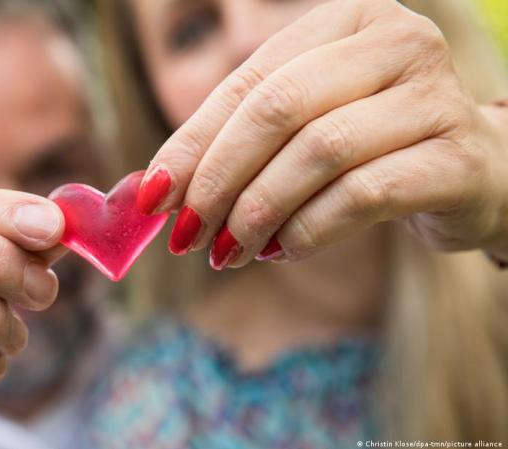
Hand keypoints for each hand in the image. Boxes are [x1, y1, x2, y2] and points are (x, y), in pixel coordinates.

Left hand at [136, 0, 507, 269]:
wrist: (473, 171)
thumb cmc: (370, 145)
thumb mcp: (300, 127)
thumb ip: (233, 142)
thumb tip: (150, 189)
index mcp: (347, 20)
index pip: (249, 80)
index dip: (192, 142)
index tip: (152, 198)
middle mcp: (397, 41)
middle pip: (280, 109)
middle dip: (220, 179)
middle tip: (188, 233)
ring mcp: (437, 96)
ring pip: (320, 151)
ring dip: (259, 212)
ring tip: (230, 250)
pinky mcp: (460, 158)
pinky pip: (363, 194)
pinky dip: (309, 230)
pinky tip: (283, 250)